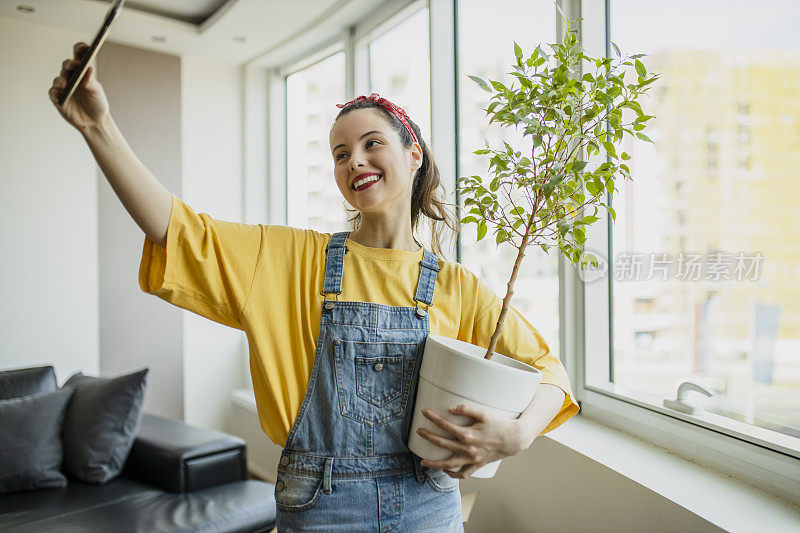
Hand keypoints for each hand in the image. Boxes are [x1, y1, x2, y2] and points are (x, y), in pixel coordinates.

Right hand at [48, 42, 110, 132]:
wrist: (94, 122)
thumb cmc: (97, 103)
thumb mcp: (96, 92)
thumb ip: (91, 81)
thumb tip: (88, 67)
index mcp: (82, 71)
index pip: (78, 55)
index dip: (80, 48)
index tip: (84, 47)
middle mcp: (70, 76)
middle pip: (66, 65)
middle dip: (69, 64)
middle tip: (73, 65)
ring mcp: (63, 87)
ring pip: (58, 79)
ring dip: (61, 80)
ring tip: (66, 84)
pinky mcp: (58, 98)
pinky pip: (53, 93)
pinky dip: (55, 93)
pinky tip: (59, 94)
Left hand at [416, 404, 531, 478]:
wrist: (515, 438)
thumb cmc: (500, 423)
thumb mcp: (484, 412)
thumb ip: (467, 409)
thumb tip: (450, 408)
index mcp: (468, 435)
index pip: (445, 425)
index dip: (433, 418)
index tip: (424, 411)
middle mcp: (468, 449)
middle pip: (442, 444)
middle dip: (428, 437)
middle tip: (418, 431)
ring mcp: (472, 459)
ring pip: (449, 464)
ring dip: (434, 464)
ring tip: (422, 462)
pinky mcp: (477, 464)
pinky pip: (463, 473)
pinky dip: (453, 474)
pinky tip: (445, 471)